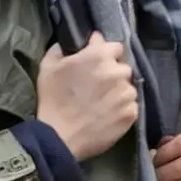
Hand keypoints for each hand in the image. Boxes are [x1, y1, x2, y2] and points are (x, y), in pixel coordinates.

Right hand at [35, 33, 138, 161]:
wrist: (59, 136)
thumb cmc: (52, 99)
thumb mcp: (48, 67)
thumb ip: (62, 49)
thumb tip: (70, 43)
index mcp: (99, 56)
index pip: (115, 47)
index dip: (106, 54)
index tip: (97, 63)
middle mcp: (118, 72)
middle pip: (123, 68)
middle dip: (113, 73)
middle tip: (98, 85)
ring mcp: (127, 94)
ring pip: (128, 88)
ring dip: (119, 92)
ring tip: (103, 103)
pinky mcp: (131, 114)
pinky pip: (131, 106)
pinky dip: (122, 109)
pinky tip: (108, 115)